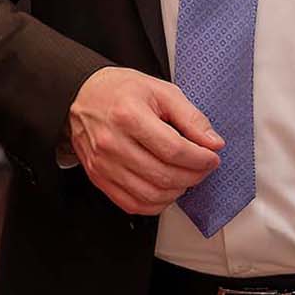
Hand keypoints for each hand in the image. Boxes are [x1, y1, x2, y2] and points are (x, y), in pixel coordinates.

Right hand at [68, 67, 223, 215]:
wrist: (82, 95)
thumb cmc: (120, 91)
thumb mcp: (161, 90)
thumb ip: (191, 117)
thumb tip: (213, 143)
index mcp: (128, 115)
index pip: (174, 150)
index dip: (201, 159)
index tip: (211, 156)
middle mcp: (112, 142)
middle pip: (164, 175)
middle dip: (194, 176)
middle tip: (203, 167)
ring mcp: (102, 163)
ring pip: (150, 195)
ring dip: (177, 191)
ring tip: (185, 177)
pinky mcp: (98, 177)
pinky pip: (132, 204)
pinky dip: (155, 203)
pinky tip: (165, 189)